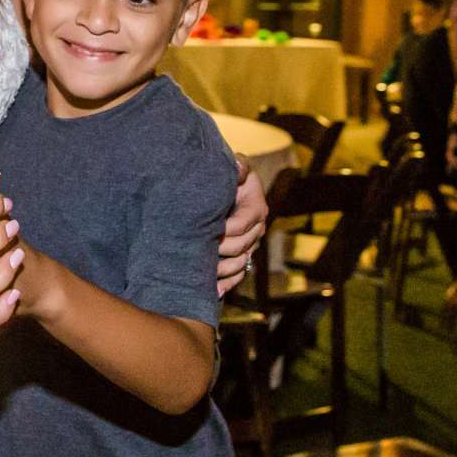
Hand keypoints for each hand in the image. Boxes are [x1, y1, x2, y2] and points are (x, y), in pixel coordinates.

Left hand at [216, 158, 265, 295]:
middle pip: (242, 247)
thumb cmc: (224, 177)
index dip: (227, 229)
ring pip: (240, 264)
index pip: (244, 224)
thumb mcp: (233, 167)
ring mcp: (249, 246)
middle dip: (222, 251)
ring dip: (223, 271)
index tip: (209, 230)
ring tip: (203, 275)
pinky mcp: (241, 258)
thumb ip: (238, 166)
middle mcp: (256, 229)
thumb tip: (237, 164)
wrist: (219, 190)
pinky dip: (226, 285)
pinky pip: (238, 276)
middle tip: (200, 252)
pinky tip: (213, 292)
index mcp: (256, 208)